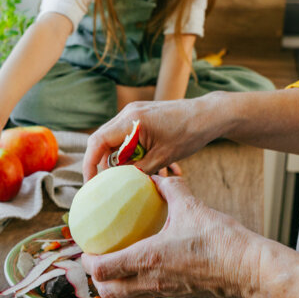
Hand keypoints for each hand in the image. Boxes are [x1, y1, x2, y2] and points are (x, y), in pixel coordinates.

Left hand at [80, 176, 255, 297]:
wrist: (247, 267)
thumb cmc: (219, 238)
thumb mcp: (190, 205)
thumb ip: (169, 187)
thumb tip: (157, 175)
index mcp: (148, 258)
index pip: (103, 269)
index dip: (88, 261)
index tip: (85, 249)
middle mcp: (152, 279)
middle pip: (109, 292)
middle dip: (98, 280)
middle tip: (96, 260)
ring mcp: (164, 290)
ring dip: (115, 286)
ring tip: (115, 267)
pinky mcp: (177, 293)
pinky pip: (146, 294)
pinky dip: (137, 285)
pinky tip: (144, 267)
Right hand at [83, 96, 222, 180]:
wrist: (208, 115)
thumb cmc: (188, 134)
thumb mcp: (161, 158)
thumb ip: (136, 170)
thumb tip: (119, 184)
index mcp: (131, 120)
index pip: (97, 142)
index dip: (90, 164)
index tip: (91, 183)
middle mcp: (128, 113)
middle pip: (101, 140)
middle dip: (100, 163)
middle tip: (104, 185)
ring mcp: (134, 112)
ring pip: (113, 138)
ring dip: (114, 157)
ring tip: (122, 177)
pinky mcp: (142, 116)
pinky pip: (125, 135)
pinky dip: (125, 150)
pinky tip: (136, 165)